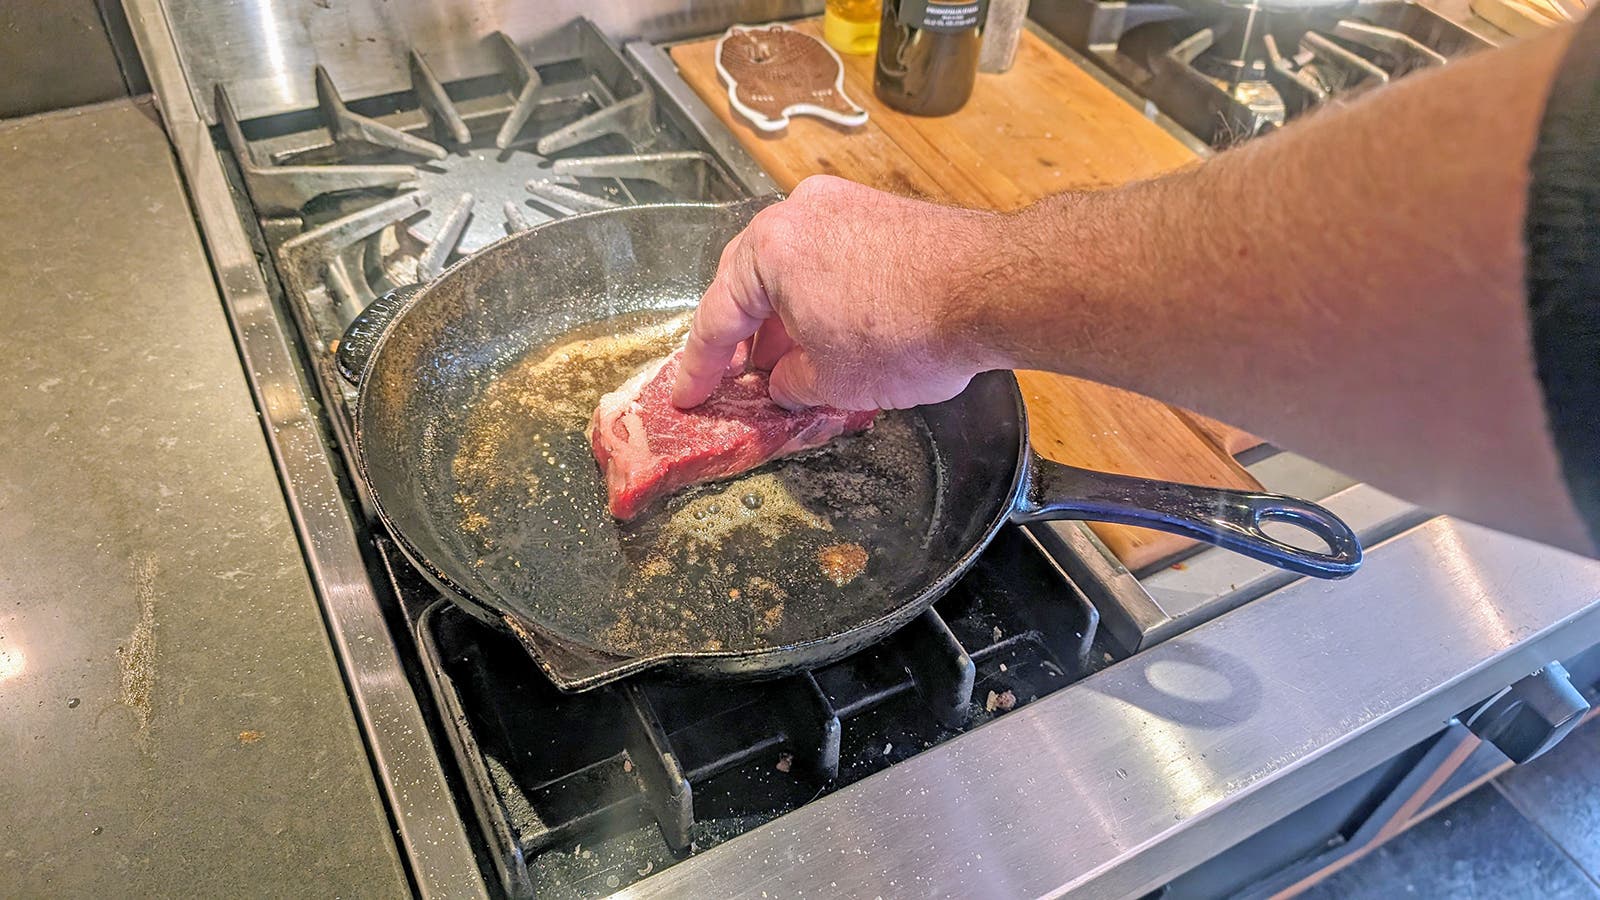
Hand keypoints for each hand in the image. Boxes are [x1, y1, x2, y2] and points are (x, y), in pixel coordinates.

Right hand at [671, 175, 1003, 410]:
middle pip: (750, 281)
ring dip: (783, 317)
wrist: (995, 289)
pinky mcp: (883, 213)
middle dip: (742, 335)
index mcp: (769, 249)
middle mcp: (799, 213)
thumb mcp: (832, 381)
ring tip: (786, 365)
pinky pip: (831, 257)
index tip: (688, 396)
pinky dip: (819, 296)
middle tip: (734, 377)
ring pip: (793, 268)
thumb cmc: (906, 333)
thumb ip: (792, 383)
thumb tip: (785, 381)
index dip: (700, 368)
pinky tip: (831, 333)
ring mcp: (844, 205)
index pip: (717, 317)